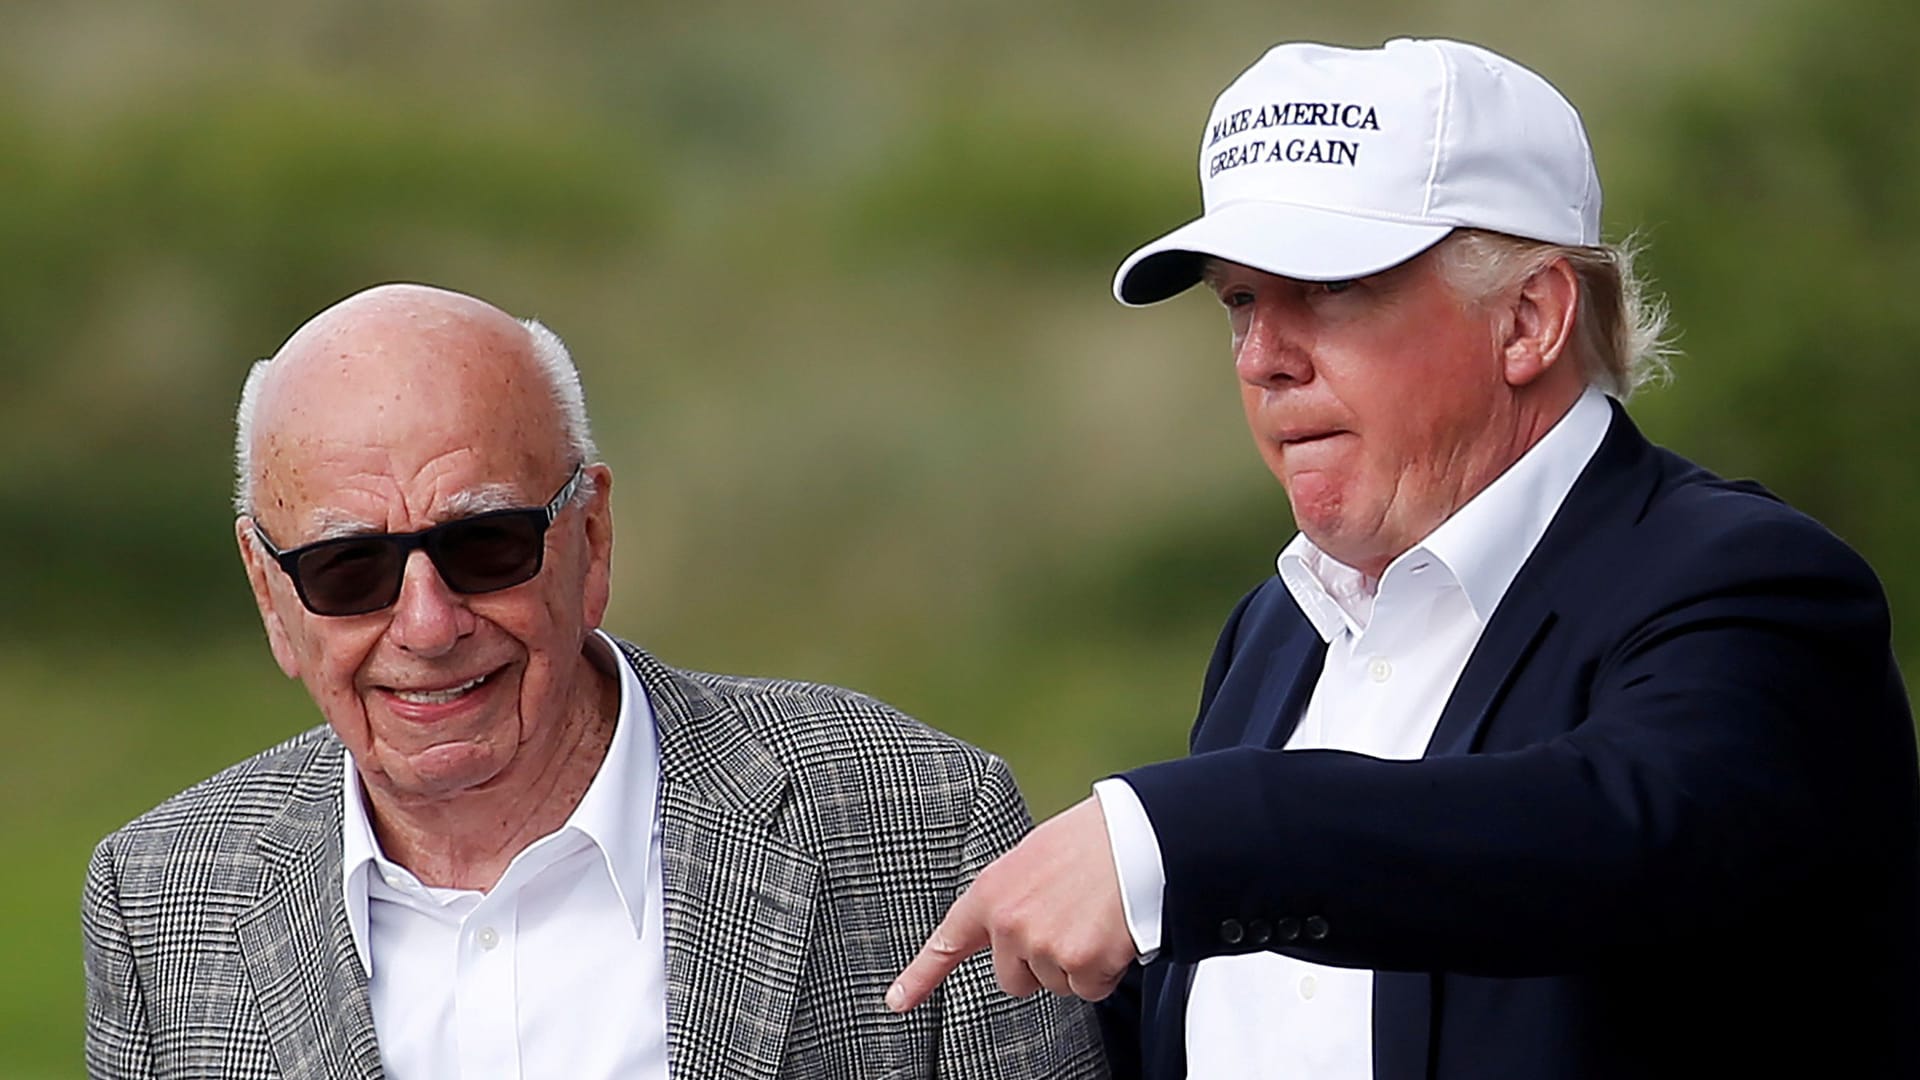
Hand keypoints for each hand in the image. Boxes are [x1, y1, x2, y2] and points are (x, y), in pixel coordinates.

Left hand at [886, 795, 1135, 1010]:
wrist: (1139, 835)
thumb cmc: (1090, 842)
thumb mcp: (1031, 859)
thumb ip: (1009, 898)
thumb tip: (1007, 933)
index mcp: (991, 892)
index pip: (948, 942)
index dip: (920, 976)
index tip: (897, 1002)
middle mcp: (1009, 923)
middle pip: (1014, 981)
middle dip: (1040, 964)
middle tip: (1069, 920)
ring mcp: (1043, 946)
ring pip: (1056, 985)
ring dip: (1077, 962)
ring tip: (1095, 915)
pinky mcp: (1081, 963)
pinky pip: (1090, 989)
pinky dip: (1106, 970)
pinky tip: (1113, 931)